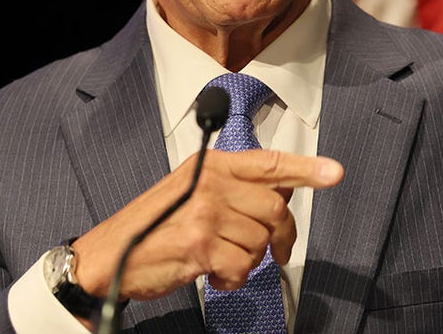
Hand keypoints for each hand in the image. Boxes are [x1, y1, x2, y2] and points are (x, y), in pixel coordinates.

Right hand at [71, 150, 343, 300]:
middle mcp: (210, 183)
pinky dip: (233, 279)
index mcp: (210, 165)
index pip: (268, 163)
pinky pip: (242, 266)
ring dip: (249, 261)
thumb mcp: (191, 192)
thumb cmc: (152, 228)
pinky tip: (214, 274)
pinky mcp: (201, 244)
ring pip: (260, 241)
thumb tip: (280, 194)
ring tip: (223, 261)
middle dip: (281, 237)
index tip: (334, 173)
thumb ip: (232, 188)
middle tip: (275, 252)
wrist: (109, 256)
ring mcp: (205, 212)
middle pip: (275, 208)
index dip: (306, 170)